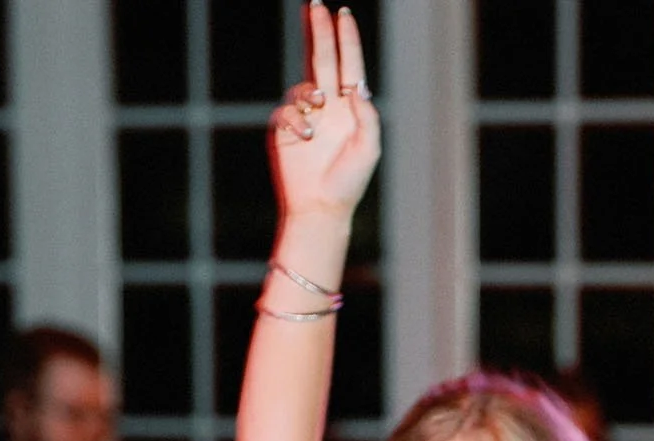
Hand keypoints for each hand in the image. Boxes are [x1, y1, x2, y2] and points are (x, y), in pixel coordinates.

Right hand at [270, 4, 380, 226]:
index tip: (342, 13)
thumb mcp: (369, 149)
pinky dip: (295, 120)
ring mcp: (305, 116)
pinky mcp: (284, 129)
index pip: (348, 65)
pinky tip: (305, 138)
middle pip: (322, 60)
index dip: (346, 39)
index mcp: (350, 108)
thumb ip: (368, 116)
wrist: (320, 208)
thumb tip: (357, 86)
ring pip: (302, 86)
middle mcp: (328, 107)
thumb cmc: (349, 182)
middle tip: (317, 5)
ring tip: (318, 107)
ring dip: (309, 92)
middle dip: (320, 33)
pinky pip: (286, 112)